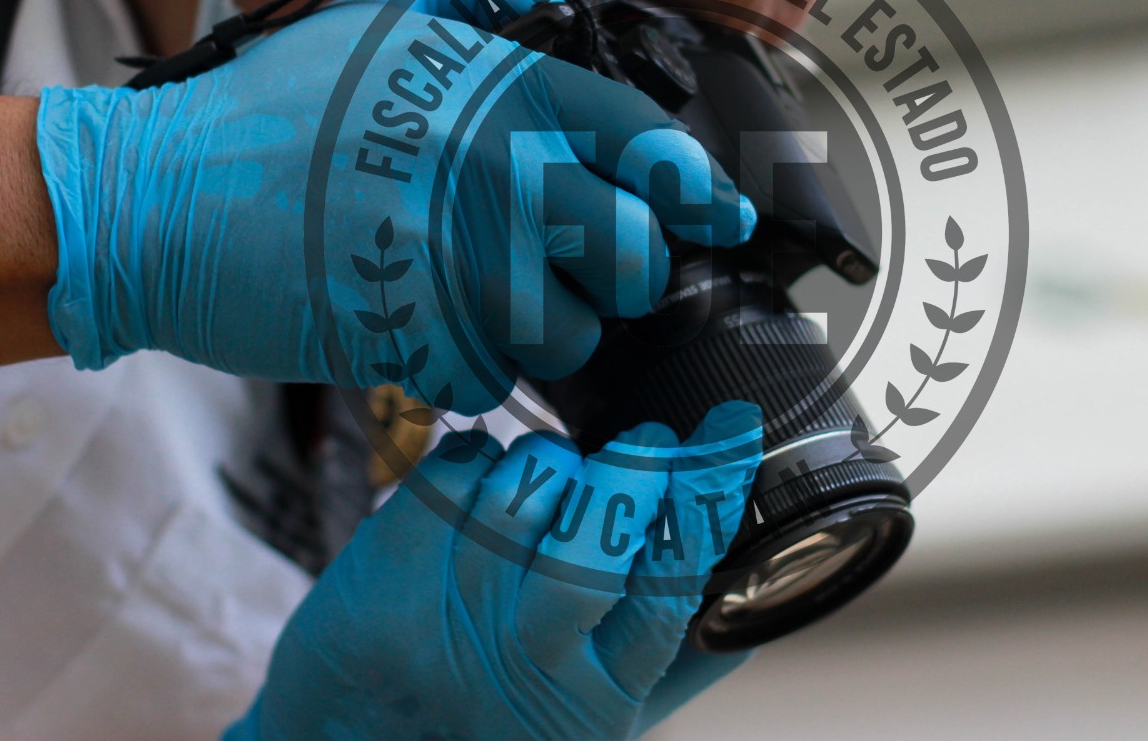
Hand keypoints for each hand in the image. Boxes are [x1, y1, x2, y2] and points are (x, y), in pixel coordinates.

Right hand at [36, 0, 754, 409]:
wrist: (153, 199)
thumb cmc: (262, 115)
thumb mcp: (362, 21)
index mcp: (496, 92)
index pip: (643, 143)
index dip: (696, 188)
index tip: (720, 215)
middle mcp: (493, 173)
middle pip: (629, 256)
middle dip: (613, 275)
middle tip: (569, 269)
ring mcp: (454, 262)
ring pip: (568, 335)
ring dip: (539, 333)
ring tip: (482, 303)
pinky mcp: (411, 340)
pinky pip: (490, 384)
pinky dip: (469, 373)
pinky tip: (426, 333)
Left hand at [227, 401, 763, 740]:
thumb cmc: (490, 726)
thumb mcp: (595, 717)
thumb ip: (677, 663)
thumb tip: (756, 596)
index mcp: (597, 691)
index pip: (668, 583)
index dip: (704, 502)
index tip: (729, 436)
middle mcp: (529, 650)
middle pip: (600, 531)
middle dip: (632, 468)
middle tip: (645, 445)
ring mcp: (454, 604)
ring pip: (530, 481)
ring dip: (553, 460)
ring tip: (551, 483)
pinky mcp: (391, 566)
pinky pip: (457, 467)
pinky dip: (479, 457)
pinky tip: (482, 486)